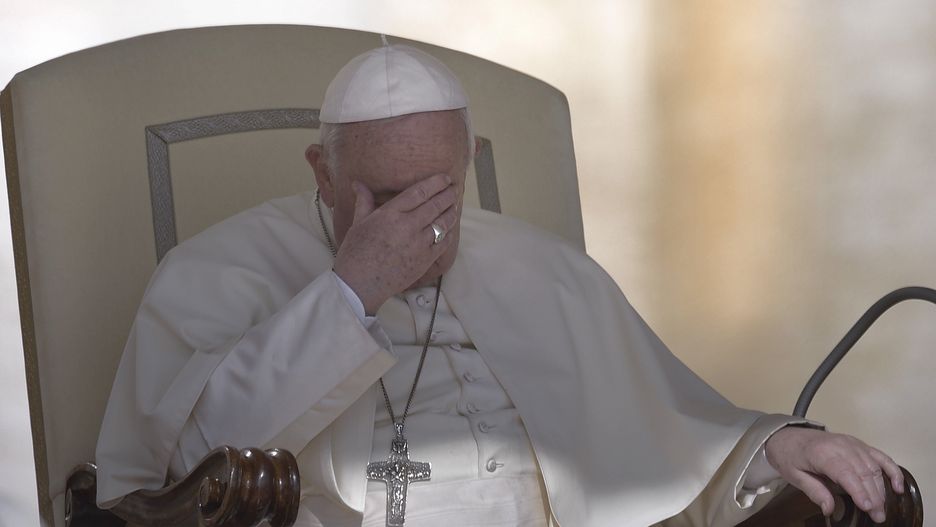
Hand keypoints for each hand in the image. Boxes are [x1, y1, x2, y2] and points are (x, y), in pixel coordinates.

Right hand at [333, 174, 457, 313]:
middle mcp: (408, 226)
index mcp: (391, 213)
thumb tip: (358, 183)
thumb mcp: (357, 223)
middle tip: (454, 188)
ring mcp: (419, 243)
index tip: (444, 178)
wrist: (360, 284)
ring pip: (442, 222)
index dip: (435, 183)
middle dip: (448, 194)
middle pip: (435, 205)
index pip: (420, 192)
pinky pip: (443, 243)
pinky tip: (450, 228)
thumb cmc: (355, 253)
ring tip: (455, 204)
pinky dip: (449, 233)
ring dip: (451, 211)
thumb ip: (363, 201)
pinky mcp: (425, 260)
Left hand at [765, 427, 903, 522]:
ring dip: (881, 489)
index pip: (845, 473)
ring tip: (882, 508)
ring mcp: (851, 443)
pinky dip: (891, 470)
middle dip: (873, 496)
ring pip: (873, 467)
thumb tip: (829, 509)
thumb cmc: (790, 456)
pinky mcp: (858, 444)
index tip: (867, 507)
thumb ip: (814, 491)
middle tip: (877, 516)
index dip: (859, 490)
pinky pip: (879, 456)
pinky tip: (898, 486)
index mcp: (822, 453)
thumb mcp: (794, 476)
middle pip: (863, 472)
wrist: (786, 436)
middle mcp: (840, 446)